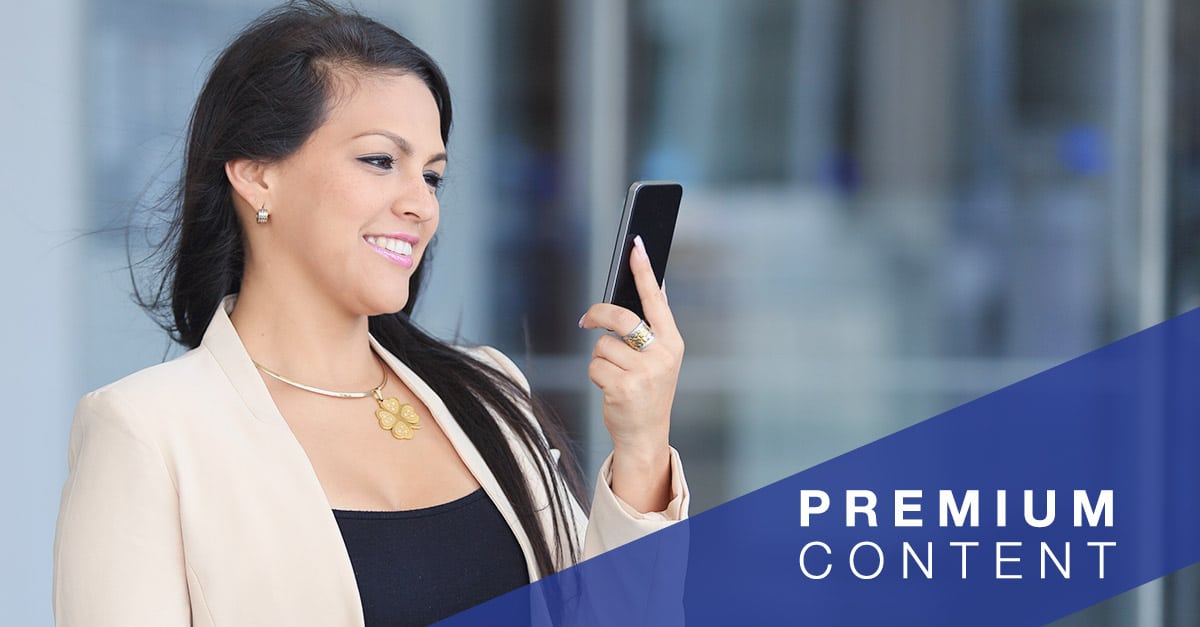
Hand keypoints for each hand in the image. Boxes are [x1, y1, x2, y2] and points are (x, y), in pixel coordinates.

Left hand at [579, 235, 683, 511]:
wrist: (646, 435)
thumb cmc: (648, 391)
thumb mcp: (659, 360)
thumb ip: (651, 330)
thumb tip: (643, 292)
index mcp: (673, 343)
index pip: (657, 299)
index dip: (644, 271)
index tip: (636, 245)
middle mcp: (662, 355)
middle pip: (620, 317)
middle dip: (598, 316)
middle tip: (586, 321)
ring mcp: (643, 372)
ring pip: (602, 345)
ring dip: (600, 359)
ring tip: (615, 375)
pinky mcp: (623, 387)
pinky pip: (594, 366)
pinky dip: (595, 375)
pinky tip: (610, 388)